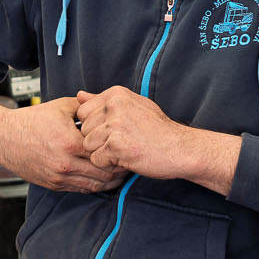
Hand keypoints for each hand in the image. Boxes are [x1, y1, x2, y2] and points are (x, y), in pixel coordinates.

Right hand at [0, 96, 122, 192]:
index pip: (106, 153)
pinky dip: (94, 185)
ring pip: (95, 186)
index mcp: (70, 143)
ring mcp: (59, 177)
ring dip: (110, 181)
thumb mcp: (60, 107)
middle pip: (105, 174)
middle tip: (130, 163)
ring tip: (120, 173)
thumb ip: (86, 107)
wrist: (3, 138)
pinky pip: (81, 189)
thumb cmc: (31, 121)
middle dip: (120, 170)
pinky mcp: (54, 184)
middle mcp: (65, 164)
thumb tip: (107, 106)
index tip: (129, 147)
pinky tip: (102, 178)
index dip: (121, 151)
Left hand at [74, 88, 243, 193]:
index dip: (95, 125)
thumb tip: (78, 95)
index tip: (116, 130)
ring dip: (103, 152)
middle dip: (98, 140)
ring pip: (87, 145)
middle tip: (123, 142)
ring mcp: (115, 126)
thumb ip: (103, 100)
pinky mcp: (116, 146)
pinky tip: (126, 158)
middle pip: (83, 129)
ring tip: (125, 149)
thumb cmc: (157, 129)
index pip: (83, 111)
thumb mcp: (133, 106)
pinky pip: (96, 159)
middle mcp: (114, 106)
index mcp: (116, 94)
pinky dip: (109, 164)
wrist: (180, 148)